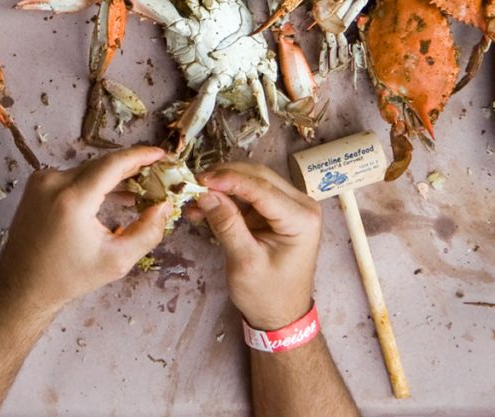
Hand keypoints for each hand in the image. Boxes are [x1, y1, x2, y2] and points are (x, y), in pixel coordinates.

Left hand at [0, 146, 171, 313]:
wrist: (22, 285)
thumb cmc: (69, 277)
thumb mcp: (116, 261)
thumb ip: (147, 232)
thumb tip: (164, 206)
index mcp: (72, 199)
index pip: (112, 164)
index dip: (139, 156)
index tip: (160, 153)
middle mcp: (54, 182)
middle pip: (102, 165)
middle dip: (130, 168)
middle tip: (156, 173)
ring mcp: (42, 180)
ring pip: (89, 169)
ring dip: (113, 176)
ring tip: (139, 187)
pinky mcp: (37, 184)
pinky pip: (74, 176)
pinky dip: (94, 182)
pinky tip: (114, 194)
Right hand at [194, 161, 320, 330]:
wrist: (282, 316)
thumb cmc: (268, 296)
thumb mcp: (245, 263)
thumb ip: (227, 225)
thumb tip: (205, 194)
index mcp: (302, 218)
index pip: (262, 188)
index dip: (229, 180)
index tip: (199, 180)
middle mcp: (301, 205)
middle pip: (258, 177)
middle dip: (224, 178)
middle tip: (192, 185)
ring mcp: (290, 205)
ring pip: (252, 181)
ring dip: (223, 187)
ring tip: (195, 199)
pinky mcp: (276, 210)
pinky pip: (249, 194)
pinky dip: (227, 197)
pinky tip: (205, 207)